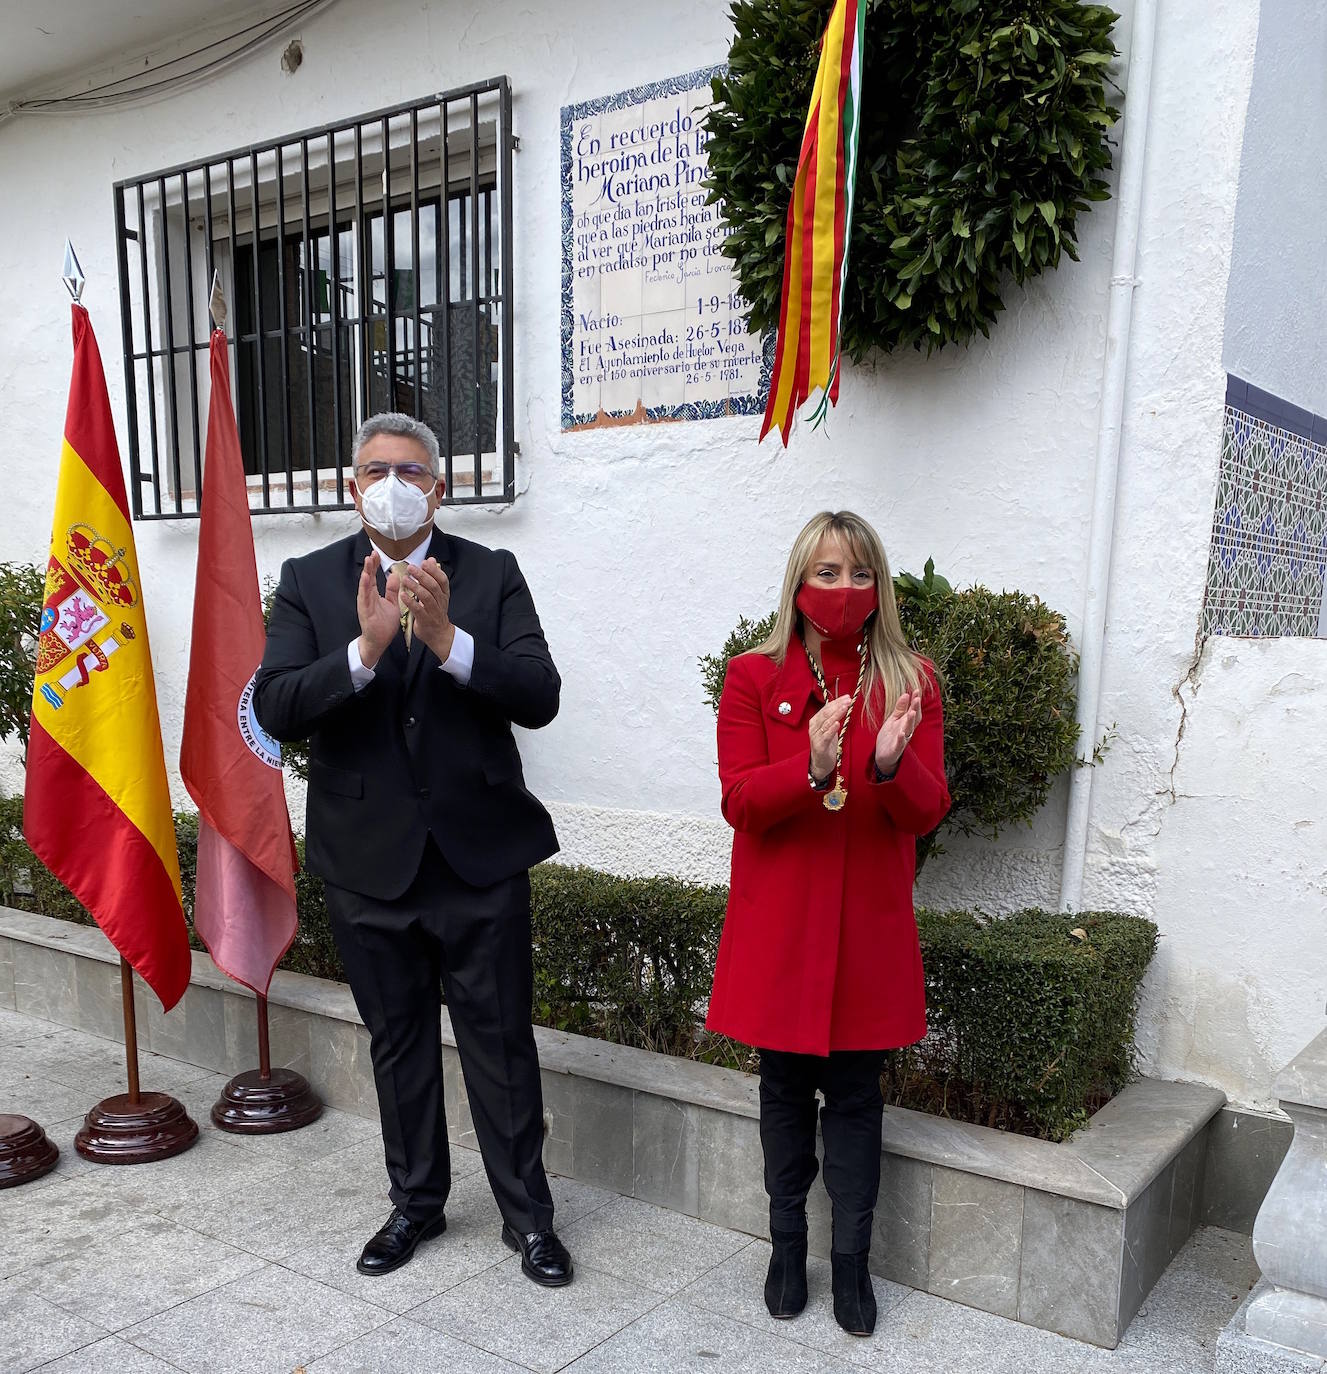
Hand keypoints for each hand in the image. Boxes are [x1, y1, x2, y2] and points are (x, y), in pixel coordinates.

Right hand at [356, 552, 401, 667]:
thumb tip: (395, 576)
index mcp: (374, 595)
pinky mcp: (365, 611)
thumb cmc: (384, 624)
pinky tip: (366, 578)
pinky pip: (364, 597)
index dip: (375, 566)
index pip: (374, 577)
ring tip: (368, 561)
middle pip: (368, 578)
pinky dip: (364, 587)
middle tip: (373, 553)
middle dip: (370, 565)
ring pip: (364, 585)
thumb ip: (392, 591)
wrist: (379, 641)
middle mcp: (368, 597)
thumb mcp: (392, 604)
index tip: (377, 554)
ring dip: (366, 572)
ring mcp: (365, 603)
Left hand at [403, 558, 454, 661]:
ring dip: (415, 587)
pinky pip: (418, 610)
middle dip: (422, 576)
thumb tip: (431, 560)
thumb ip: (433, 576)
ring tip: (405, 580)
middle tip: (411, 568)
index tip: (424, 562)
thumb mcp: (437, 593)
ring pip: (426, 597)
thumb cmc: (435, 611)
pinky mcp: (425, 620)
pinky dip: (410, 602)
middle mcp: (440, 601)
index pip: (442, 579)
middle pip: (433, 586)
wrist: (439, 634)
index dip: (433, 570)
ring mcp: (433, 611)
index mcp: (443, 594)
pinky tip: (402, 595)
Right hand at [809, 694, 852, 780]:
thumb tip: (842, 705)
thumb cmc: (826, 744)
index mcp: (816, 721)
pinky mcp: (819, 746)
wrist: (820, 763)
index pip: (826, 708)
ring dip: (836, 714)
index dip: (836, 702)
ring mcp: (816, 736)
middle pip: (826, 713)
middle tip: (848, 700)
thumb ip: (833, 718)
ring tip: (844, 707)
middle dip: (837, 705)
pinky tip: (837, 723)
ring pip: (826, 722)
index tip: (847, 697)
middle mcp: (814, 727)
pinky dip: (831, 729)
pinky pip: (826, 736)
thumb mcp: (830, 729)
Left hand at [875, 689, 922, 773]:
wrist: (883, 755)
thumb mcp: (893, 720)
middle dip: (915, 709)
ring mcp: (902, 740)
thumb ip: (900, 708)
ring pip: (908, 731)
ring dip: (910, 722)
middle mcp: (906, 731)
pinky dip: (901, 739)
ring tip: (912, 712)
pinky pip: (900, 744)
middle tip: (917, 699)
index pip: (914, 711)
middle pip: (913, 720)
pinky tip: (901, 733)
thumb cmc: (890, 736)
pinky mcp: (895, 750)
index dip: (915, 701)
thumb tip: (906, 694)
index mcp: (906, 723)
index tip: (917, 690)